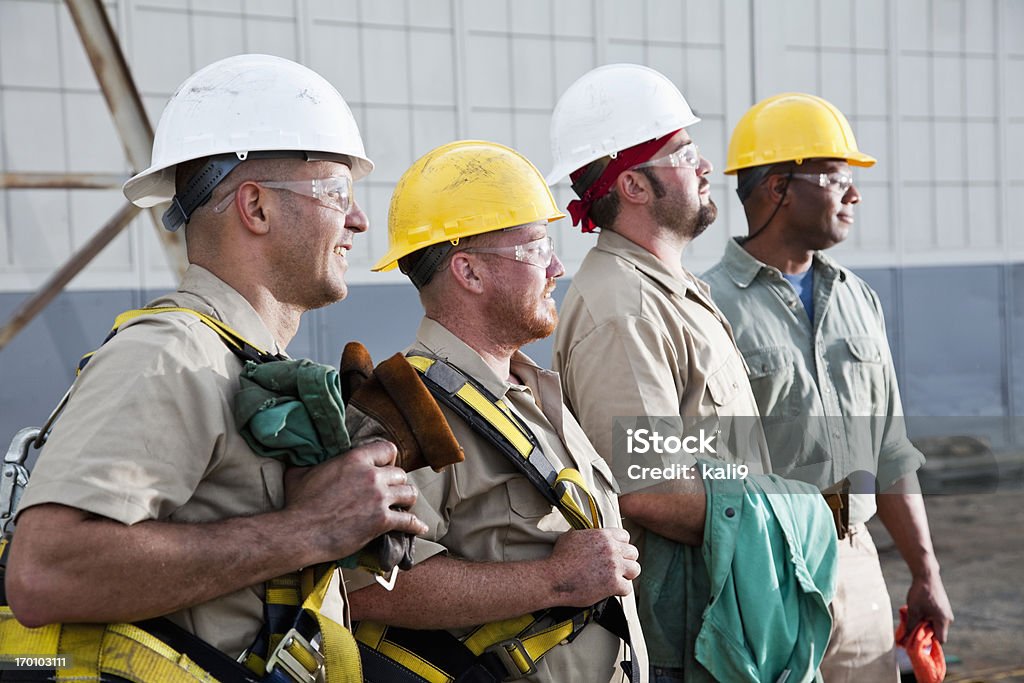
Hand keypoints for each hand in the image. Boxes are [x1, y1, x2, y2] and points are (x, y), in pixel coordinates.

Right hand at [284, 440, 428, 564]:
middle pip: (400, 474)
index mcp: (355, 459)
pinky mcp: (382, 521)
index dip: (388, 458)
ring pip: (409, 493)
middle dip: (397, 482)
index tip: (385, 467)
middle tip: (392, 491)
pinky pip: (408, 521)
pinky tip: (420, 528)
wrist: (300, 532)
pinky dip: (416, 526)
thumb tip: (302, 455)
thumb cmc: (298, 504)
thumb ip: (310, 461)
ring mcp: (379, 498)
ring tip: (405, 505)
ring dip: (407, 500)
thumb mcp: (301, 473)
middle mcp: (371, 476)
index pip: (387, 449)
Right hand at [546, 528, 639, 606]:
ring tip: (617, 579)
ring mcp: (614, 566)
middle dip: (626, 560)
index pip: (625, 536)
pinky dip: (620, 591)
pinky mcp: (613, 584)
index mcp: (603, 535)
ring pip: (635, 569)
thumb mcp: (572, 536)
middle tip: (617, 568)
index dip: (621, 546)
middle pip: (633, 553)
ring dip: (627, 575)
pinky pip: (628, 588)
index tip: (615, 553)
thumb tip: (589, 534)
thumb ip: (587, 534)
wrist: (554, 578)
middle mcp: (612, 549)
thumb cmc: (559, 557)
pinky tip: (611, 591)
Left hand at [904, 572, 953, 642]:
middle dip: (924, 631)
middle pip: (937, 632)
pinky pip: (936, 618)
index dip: (929, 642)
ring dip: (924, 623)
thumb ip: (910, 627)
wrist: (926, 575)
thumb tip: (904, 640)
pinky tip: (918, 610)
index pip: (940, 640)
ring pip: (935, 624)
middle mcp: (948, 618)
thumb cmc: (920, 593)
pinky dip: (927, 617)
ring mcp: (947, 612)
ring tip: (914, 615)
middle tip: (912, 626)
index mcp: (943, 621)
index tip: (917, 639)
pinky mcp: (943, 607)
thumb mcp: (913, 611)